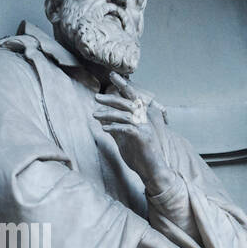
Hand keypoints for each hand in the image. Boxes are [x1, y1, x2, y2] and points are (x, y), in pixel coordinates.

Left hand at [95, 73, 174, 192]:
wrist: (152, 172)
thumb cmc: (139, 156)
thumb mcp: (124, 140)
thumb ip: (116, 129)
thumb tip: (102, 121)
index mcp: (141, 117)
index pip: (132, 97)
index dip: (124, 85)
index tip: (112, 75)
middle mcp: (145, 120)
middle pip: (127, 102)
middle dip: (111, 98)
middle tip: (96, 97)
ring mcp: (145, 128)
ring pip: (125, 114)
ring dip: (108, 114)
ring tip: (94, 115)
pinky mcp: (142, 137)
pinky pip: (126, 128)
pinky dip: (114, 127)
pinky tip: (104, 129)